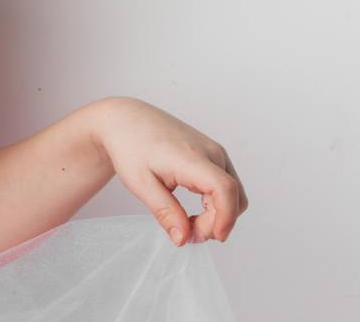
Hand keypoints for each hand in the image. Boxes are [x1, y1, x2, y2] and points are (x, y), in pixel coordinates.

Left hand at [89, 97, 247, 245]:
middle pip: (232, 196)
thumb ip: (165, 212)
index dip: (224, 218)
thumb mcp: (140, 183)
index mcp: (192, 157)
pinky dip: (216, 203)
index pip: (224, 189)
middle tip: (186, 233)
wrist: (125, 119)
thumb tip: (183, 239)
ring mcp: (215, 151)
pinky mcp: (213, 154)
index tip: (210, 237)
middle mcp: (211, 152)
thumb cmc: (129, 146)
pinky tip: (194, 210)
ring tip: (188, 222)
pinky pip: (226, 185)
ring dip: (218, 215)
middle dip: (216, 223)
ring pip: (234, 193)